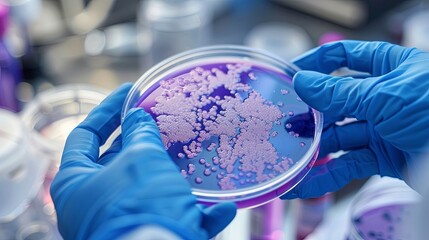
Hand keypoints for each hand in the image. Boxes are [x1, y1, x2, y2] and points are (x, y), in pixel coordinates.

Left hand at [50, 84, 235, 239]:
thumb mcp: (141, 159)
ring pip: (147, 189)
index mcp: (77, 182)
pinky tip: (221, 209)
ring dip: (171, 175)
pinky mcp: (149, 237)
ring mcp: (121, 223)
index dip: (108, 108)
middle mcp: (93, 205)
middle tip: (158, 116)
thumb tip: (138, 117)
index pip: (84, 134)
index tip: (130, 90)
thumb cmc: (140, 204)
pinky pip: (173, 220)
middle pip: (116, 162)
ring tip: (188, 153)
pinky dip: (197, 214)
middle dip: (141, 139)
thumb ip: (139, 133)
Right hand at [281, 41, 428, 198]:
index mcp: (388, 67)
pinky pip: (347, 165)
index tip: (289, 75)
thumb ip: (339, 92)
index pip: (344, 57)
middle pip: (334, 101)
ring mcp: (381, 127)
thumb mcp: (385, 95)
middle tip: (282, 123)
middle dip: (308, 113)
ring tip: (286, 157)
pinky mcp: (382, 157)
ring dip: (313, 148)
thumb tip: (302, 82)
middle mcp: (381, 96)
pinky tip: (302, 184)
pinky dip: (325, 176)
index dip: (315, 64)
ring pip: (337, 137)